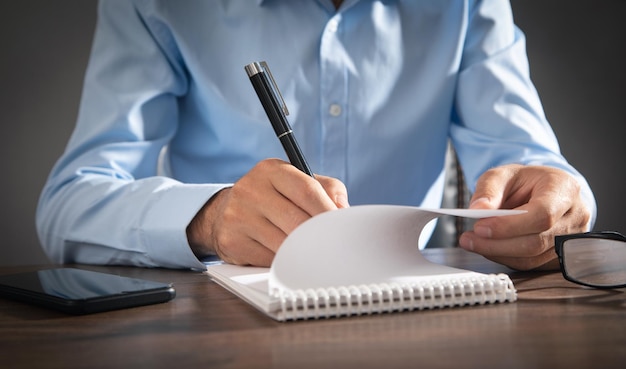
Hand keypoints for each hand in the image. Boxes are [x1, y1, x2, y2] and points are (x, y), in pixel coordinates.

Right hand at [186, 159, 348, 265]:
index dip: (328, 211)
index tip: (341, 226)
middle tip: (332, 244)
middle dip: (318, 235)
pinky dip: (284, 261)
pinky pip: (269, 259)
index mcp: (270, 170)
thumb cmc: (270, 198)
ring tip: (311, 250)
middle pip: (297, 220)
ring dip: (303, 250)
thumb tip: (343, 210)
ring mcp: (238, 216)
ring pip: (284, 243)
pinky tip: (285, 254)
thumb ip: (326, 189)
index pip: (307, 190)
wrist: (222, 213)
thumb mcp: (295, 182)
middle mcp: (250, 190)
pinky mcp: (232, 241)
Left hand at [458, 164, 590, 269]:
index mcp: (564, 188)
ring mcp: (572, 238)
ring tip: (473, 242)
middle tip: (468, 239)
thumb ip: (489, 190)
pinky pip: (532, 264)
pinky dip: (506, 258)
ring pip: (533, 257)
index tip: (480, 227)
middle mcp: (575, 215)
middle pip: (537, 240)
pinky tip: (489, 248)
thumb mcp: (503, 174)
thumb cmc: (525, 181)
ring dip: (498, 253)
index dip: (510, 226)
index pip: (543, 214)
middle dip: (498, 243)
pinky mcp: (561, 255)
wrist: (541, 190)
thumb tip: (477, 210)